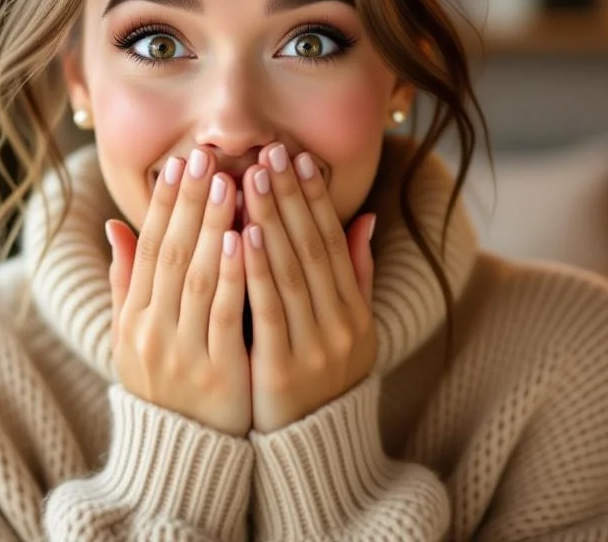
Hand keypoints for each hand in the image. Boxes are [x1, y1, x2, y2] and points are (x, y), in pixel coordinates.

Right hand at [106, 149, 252, 435]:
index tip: (180, 163)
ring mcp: (180, 354)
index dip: (165, 204)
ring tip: (228, 183)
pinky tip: (241, 238)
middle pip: (170, 254)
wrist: (185, 458)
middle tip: (206, 156)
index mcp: (133, 320)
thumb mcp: (135, 339)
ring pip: (195, 278)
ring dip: (211, 226)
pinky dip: (230, 274)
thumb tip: (117, 227)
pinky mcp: (215, 373)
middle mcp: (150, 334)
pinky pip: (222, 315)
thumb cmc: (167, 387)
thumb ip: (129, 284)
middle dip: (189, 202)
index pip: (149, 249)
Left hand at [241, 142, 377, 433]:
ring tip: (253, 177)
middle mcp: (341, 325)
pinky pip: (269, 309)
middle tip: (270, 152)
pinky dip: (257, 268)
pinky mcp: (284, 369)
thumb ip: (355, 275)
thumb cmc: (319, 383)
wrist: (311, 455)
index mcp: (353, 312)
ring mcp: (315, 347)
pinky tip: (243, 233)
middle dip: (289, 197)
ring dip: (271, 219)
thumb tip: (364, 217)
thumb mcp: (348, 330)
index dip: (314, 199)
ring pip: (291, 270)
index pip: (332, 242)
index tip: (298, 159)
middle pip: (311, 248)